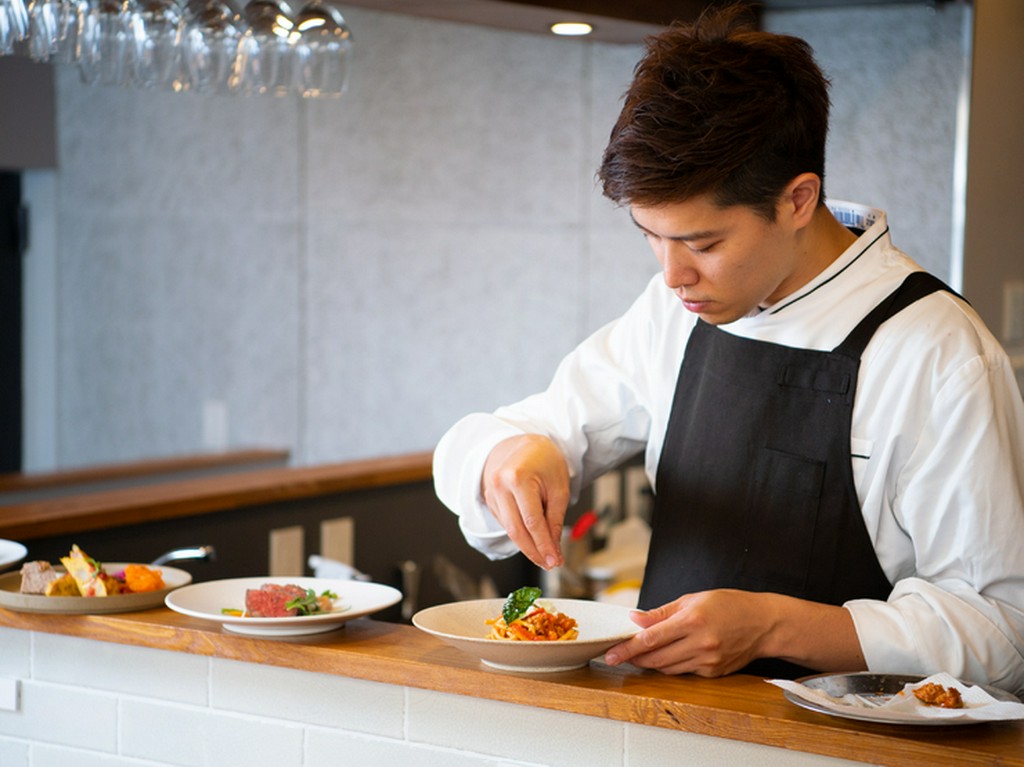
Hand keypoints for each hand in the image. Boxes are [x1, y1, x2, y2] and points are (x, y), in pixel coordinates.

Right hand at [481, 434, 569, 569]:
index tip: (555, 561)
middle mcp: (499, 485)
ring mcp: (491, 492)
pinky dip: (519, 534)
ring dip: (527, 546)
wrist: (524, 443)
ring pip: (509, 529)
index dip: (543, 545)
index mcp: (518, 478)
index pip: (532, 522)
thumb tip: (554, 549)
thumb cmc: (545, 461)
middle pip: (516, 530)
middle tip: (549, 565)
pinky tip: (533, 539)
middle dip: (533, 551)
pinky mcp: (489, 498)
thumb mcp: (558, 488)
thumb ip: (555, 519)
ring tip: (545, 555)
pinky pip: (505, 522)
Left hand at [603, 589, 863, 676]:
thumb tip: (635, 620)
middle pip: (656, 658)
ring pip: (667, 668)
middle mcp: (700, 643)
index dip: (627, 648)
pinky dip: (671, 665)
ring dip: (650, 663)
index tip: (610, 654)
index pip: (651, 639)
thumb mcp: (693, 599)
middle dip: (633, 658)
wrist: (764, 623)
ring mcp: (708, 661)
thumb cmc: (729, 605)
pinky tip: (668, 655)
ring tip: (638, 654)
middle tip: (617, 655)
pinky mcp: (713, 673)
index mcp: (693, 620)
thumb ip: (662, 613)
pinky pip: (683, 671)